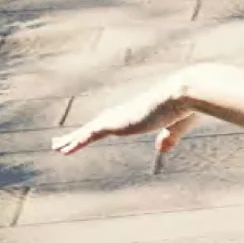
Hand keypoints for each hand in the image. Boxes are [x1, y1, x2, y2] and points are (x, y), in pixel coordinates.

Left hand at [53, 75, 200, 155]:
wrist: (186, 93)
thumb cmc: (187, 106)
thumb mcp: (177, 126)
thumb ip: (169, 137)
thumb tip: (161, 148)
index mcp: (139, 112)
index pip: (115, 122)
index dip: (102, 128)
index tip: (92, 133)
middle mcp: (126, 112)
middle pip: (97, 124)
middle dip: (80, 133)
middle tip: (64, 140)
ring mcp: (120, 116)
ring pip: (89, 130)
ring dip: (72, 138)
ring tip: (56, 146)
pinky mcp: (117, 122)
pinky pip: (91, 134)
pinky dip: (77, 141)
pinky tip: (64, 149)